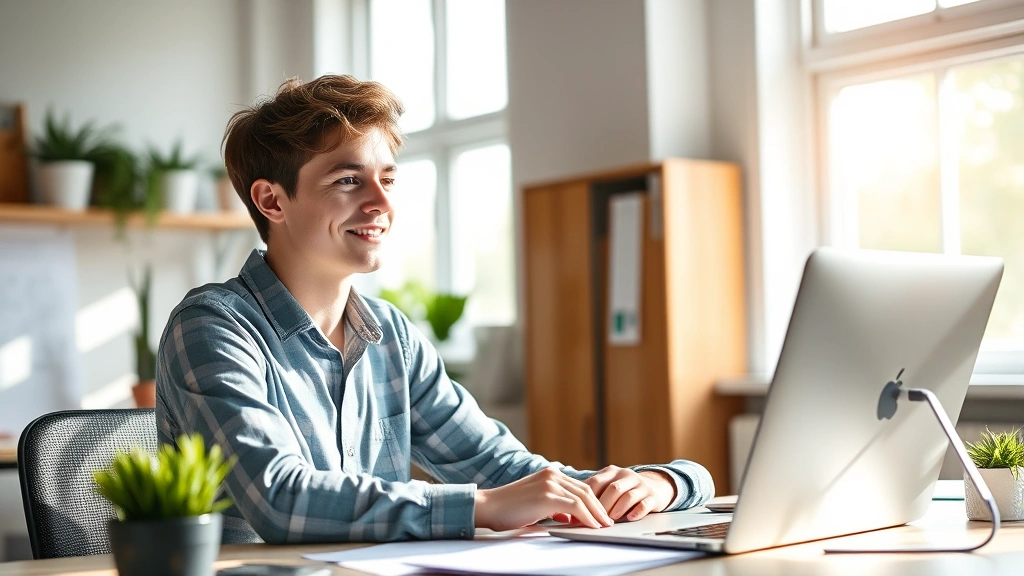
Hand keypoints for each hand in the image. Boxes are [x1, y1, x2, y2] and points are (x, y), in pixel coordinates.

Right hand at [474, 467, 613, 530]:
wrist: (489, 507)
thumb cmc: (508, 508)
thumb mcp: (536, 503)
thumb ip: (553, 506)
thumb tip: (569, 517)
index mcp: (549, 474)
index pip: (579, 487)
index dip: (593, 501)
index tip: (600, 514)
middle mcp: (552, 475)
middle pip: (585, 491)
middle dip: (599, 507)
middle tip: (607, 521)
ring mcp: (550, 483)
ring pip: (584, 498)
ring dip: (596, 514)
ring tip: (603, 526)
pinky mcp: (548, 496)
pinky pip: (576, 507)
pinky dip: (587, 517)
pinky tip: (592, 526)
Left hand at [581, 466, 675, 521]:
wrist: (655, 485)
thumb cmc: (623, 490)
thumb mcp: (608, 486)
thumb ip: (592, 496)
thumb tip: (570, 514)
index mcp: (611, 472)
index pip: (596, 482)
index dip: (585, 498)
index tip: (578, 512)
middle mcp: (626, 475)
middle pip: (612, 489)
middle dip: (602, 506)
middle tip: (594, 520)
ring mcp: (640, 484)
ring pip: (627, 495)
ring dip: (617, 509)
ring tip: (610, 520)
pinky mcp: (653, 496)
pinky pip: (645, 503)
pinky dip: (637, 511)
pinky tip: (630, 518)